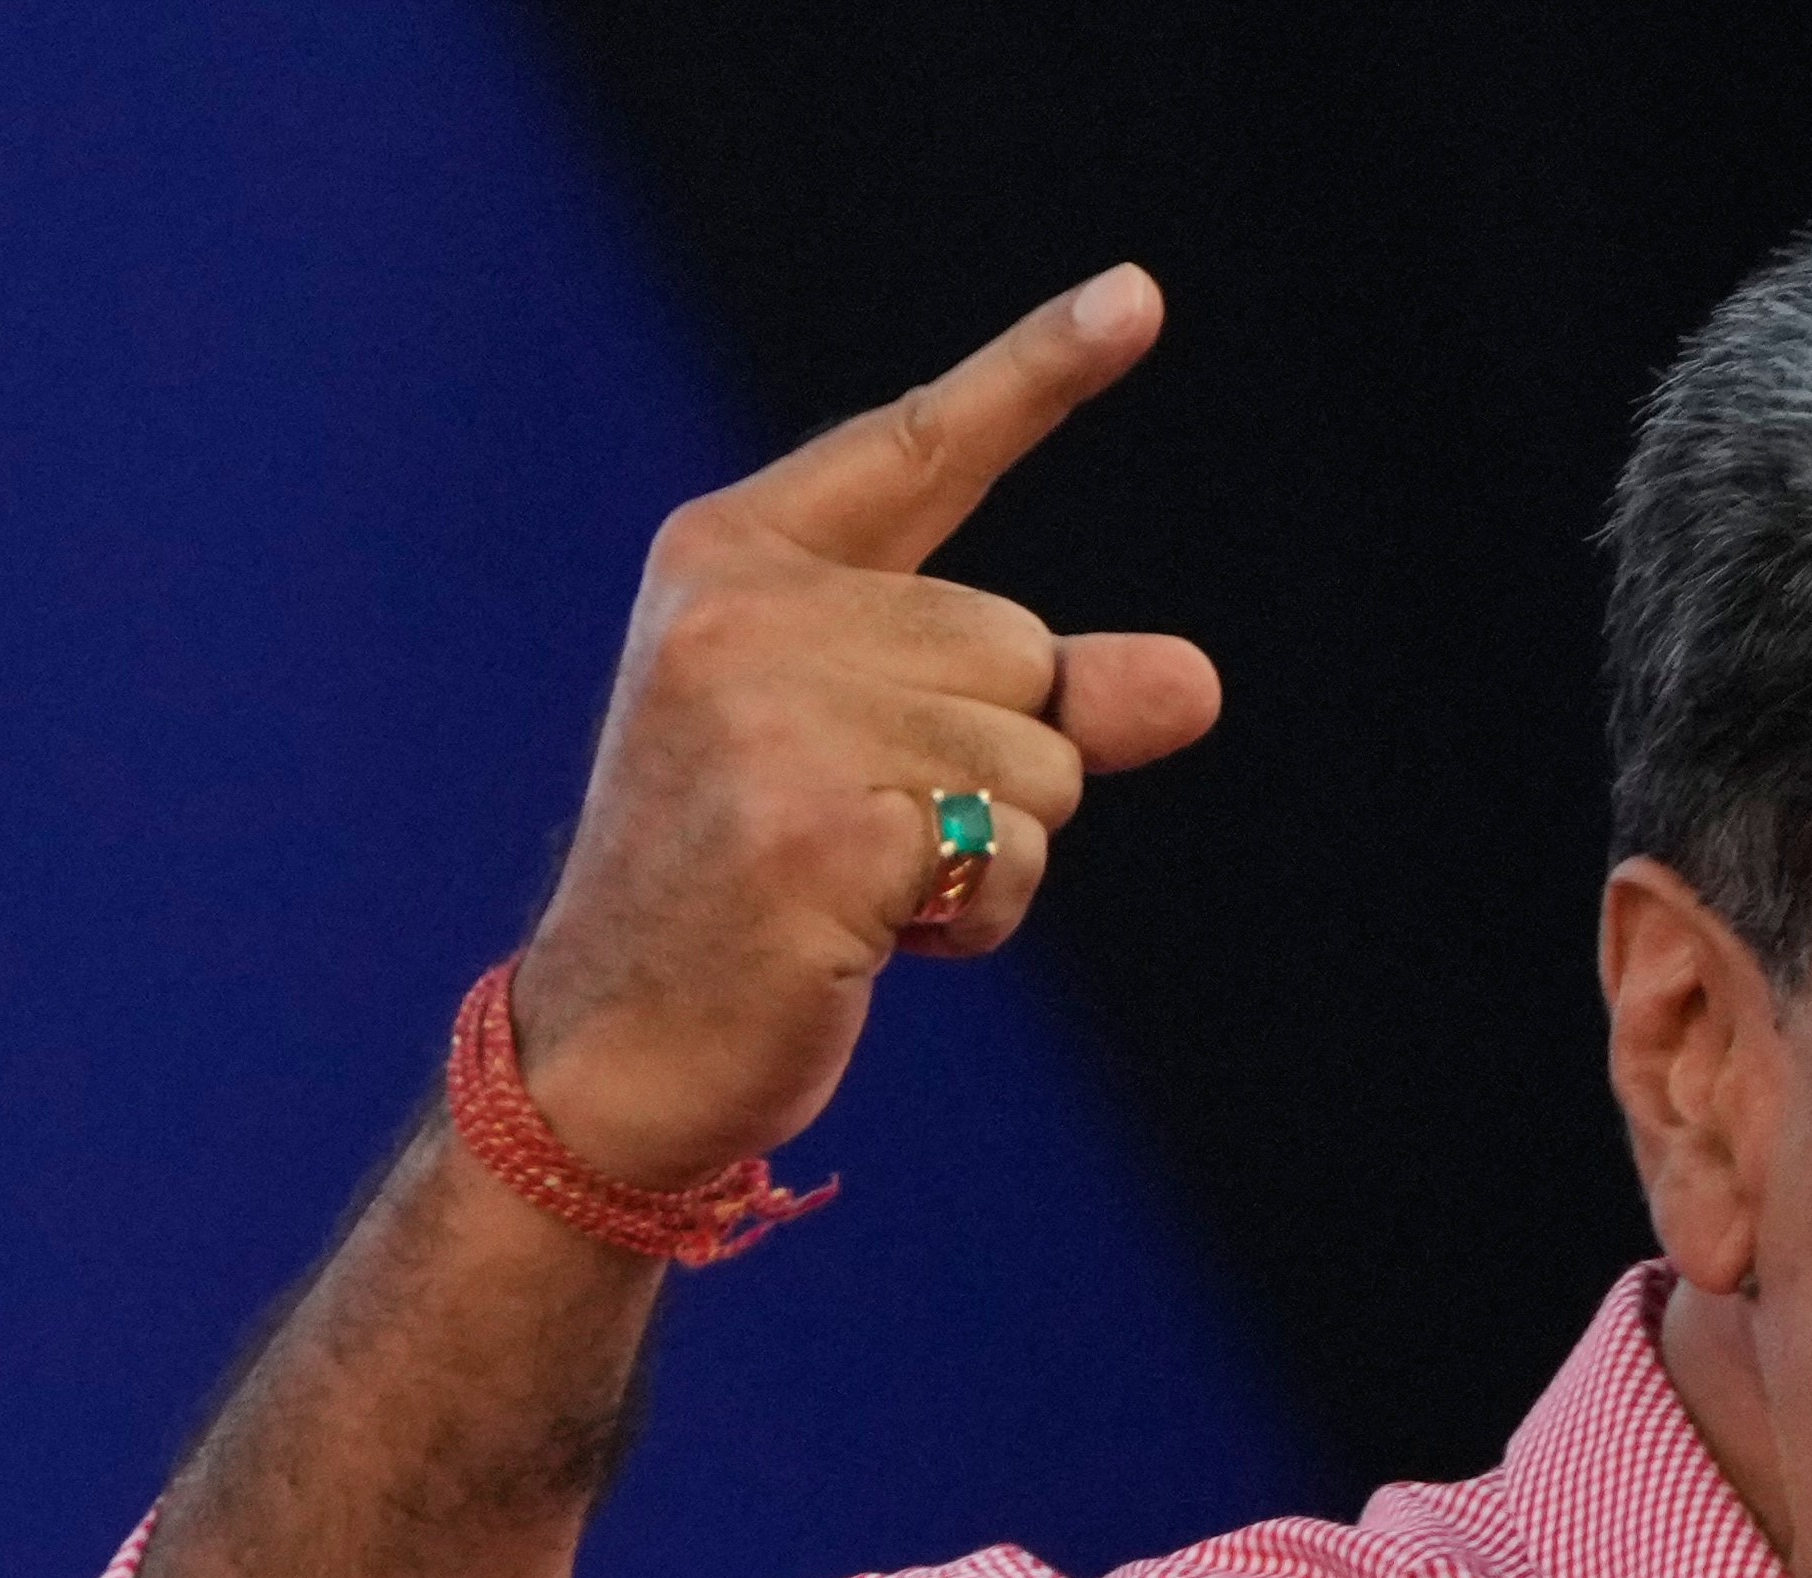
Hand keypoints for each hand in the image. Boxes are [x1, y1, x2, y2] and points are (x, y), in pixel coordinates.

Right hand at [504, 266, 1225, 1187]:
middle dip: (994, 763)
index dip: (1040, 372)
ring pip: (1037, 758)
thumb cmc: (751, 890)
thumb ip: (1037, 702)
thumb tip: (1197, 682)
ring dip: (989, 851)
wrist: (614, 1049)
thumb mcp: (886, 757)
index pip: (920, 448)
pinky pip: (1010, 851)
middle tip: (860, 832)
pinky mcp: (820, 830)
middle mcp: (746, 615)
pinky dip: (979, 913)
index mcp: (737, 560)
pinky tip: (869, 936)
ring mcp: (774, 719)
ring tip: (858, 886)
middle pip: (1020, 649)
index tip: (1143, 294)